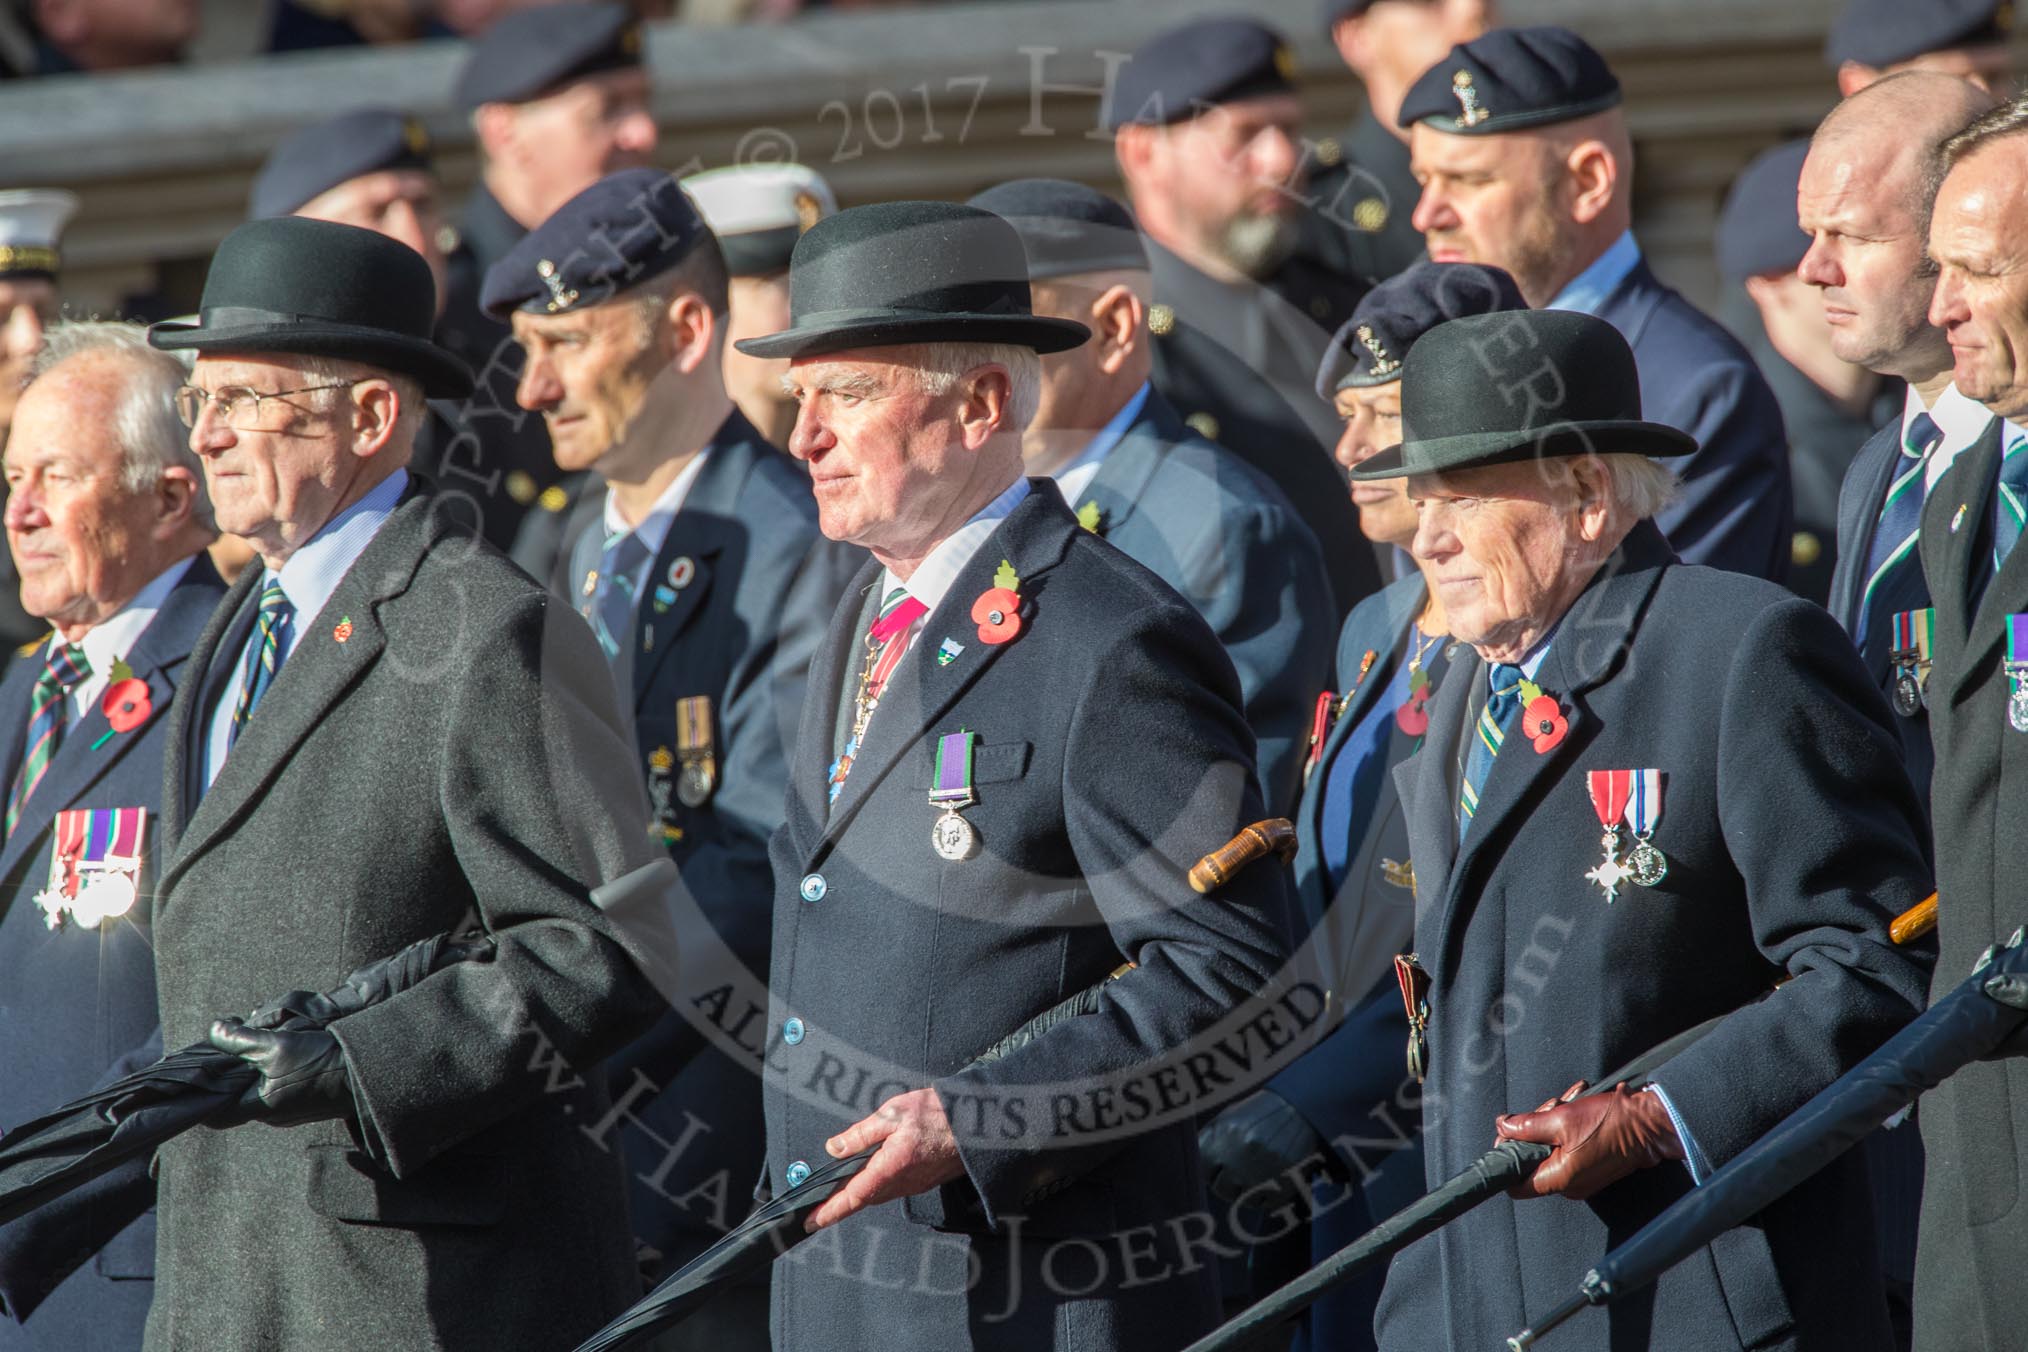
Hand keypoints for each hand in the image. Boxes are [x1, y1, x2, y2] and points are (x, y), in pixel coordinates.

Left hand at [208, 1019, 353, 1126]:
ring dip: (256, 1067)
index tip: (194, 1073)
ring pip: (261, 1090)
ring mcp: (292, 1110)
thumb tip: (214, 1029)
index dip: (200, 1096)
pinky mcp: (307, 1101)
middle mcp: (273, 1114)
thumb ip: (240, 1039)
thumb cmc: (322, 1062)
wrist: (369, 1070)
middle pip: (238, 1097)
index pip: (214, 1112)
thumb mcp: (277, 1045)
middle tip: (230, 1044)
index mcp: (260, 1107)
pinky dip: (274, 1070)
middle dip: (232, 1071)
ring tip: (259, 1040)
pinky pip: (280, 1087)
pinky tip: (283, 1049)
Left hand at [804, 1087, 964, 1232]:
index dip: (830, 1211)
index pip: (853, 1196)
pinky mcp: (925, 1181)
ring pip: (879, 1195)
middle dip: (840, 1205)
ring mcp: (915, 1185)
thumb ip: (861, 1133)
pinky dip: (877, 1187)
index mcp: (891, 1167)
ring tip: (838, 1193)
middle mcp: (903, 1183)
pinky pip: (894, 1188)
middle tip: (817, 1208)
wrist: (980, 1122)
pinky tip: (872, 1175)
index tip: (810, 1222)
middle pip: (864, 1199)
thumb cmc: (938, 1113)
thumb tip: (835, 1148)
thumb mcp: (893, 1113)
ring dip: (859, 1195)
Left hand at [1198, 1089, 1328, 1206]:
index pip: (1203, 1171)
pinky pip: (1267, 1204)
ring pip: (1244, 1200)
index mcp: (1222, 1136)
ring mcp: (1261, 1172)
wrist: (1300, 1108)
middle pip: (1222, 1190)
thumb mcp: (1228, 1117)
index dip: (1212, 1170)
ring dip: (1249, 1192)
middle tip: (1241, 1172)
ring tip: (1260, 1172)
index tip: (1218, 1168)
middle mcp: (1238, 1155)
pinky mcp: (1282, 1184)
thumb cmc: (1260, 1113)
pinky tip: (1274, 1177)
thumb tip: (1195, 1168)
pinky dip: (1269, 1195)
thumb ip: (1208, 1141)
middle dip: (1229, 1184)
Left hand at [1495, 1082, 1683, 1201]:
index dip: (1507, 1156)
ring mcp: (1581, 1176)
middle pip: (1532, 1160)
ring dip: (1552, 1121)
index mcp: (1559, 1179)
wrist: (1651, 1122)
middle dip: (1533, 1129)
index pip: (1515, 1184)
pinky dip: (1566, 1126)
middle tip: (1549, 1107)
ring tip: (1569, 1101)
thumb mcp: (1560, 1119)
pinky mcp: (1591, 1165)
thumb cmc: (1612, 1122)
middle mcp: (1569, 1184)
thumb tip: (1504, 1127)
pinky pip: (1566, 1147)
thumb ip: (1527, 1126)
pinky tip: (1577, 1105)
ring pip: (1549, 1148)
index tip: (1510, 1132)